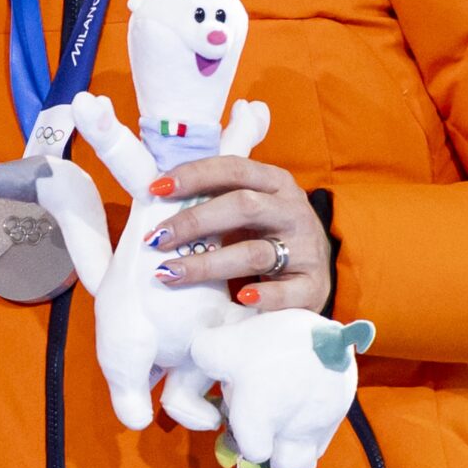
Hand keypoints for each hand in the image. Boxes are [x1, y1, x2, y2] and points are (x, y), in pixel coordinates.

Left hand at [145, 156, 331, 312]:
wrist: (313, 271)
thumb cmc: (266, 233)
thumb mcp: (249, 207)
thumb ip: (214, 197)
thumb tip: (155, 193)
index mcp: (276, 182)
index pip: (234, 169)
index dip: (195, 175)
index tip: (156, 189)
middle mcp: (294, 211)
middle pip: (244, 207)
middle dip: (194, 221)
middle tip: (156, 239)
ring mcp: (307, 249)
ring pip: (255, 253)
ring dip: (208, 264)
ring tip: (170, 272)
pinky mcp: (313, 285)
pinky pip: (288, 292)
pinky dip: (264, 296)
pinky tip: (240, 298)